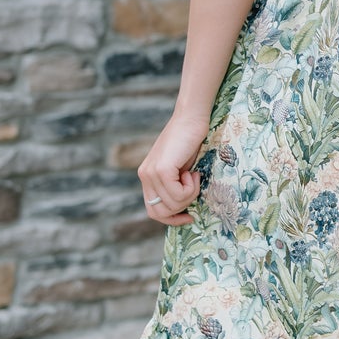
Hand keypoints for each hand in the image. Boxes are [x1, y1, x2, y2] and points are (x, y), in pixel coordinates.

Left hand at [138, 110, 208, 225]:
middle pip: (160, 212)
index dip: (171, 219)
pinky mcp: (162, 169)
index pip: (153, 211)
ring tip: (193, 175)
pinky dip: (191, 188)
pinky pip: (178, 194)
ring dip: (189, 195)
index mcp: (146, 177)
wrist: (191, 119)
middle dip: (181, 208)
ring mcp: (151, 173)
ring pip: (172, 205)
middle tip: (193, 188)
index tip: (189, 216)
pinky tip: (193, 172)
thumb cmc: (189, 142)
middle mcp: (145, 176)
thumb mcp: (178, 169)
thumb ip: (173, 186)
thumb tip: (181, 210)